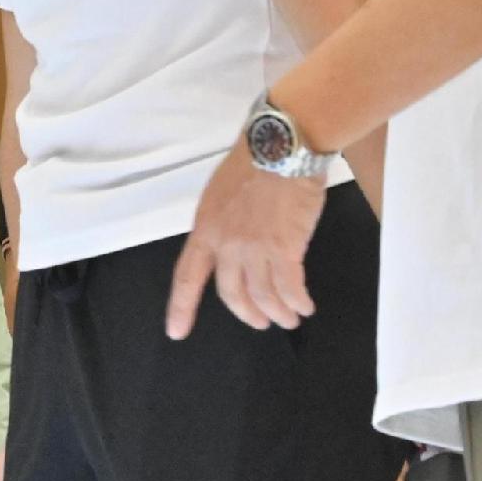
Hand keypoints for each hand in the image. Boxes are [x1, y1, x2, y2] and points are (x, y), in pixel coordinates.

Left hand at [164, 148, 324, 338]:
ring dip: (278, 313)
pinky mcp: (284, 249)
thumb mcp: (220, 195)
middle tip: (260, 323)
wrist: (281, 148)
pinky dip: (298, 302)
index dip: (181, 307)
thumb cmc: (254, 163)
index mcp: (205, 229)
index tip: (176, 332)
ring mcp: (254, 248)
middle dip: (247, 314)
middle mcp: (226, 244)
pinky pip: (289, 287)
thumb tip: (230, 247)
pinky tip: (305, 307)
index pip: (187, 276)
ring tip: (288, 319)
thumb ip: (221, 225)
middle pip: (231, 294)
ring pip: (263, 296)